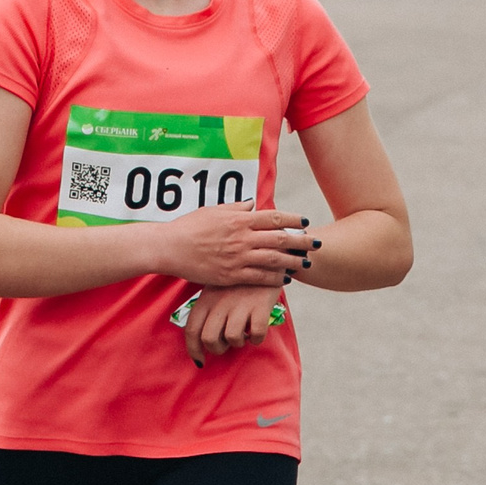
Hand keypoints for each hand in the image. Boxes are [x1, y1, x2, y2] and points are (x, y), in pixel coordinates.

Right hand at [146, 204, 313, 287]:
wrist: (169, 248)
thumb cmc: (189, 227)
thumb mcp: (213, 211)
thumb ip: (235, 208)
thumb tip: (252, 204)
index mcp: (239, 219)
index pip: (274, 218)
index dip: (293, 220)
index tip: (305, 223)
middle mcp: (242, 237)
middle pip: (281, 238)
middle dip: (302, 241)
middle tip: (316, 244)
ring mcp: (238, 257)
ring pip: (274, 259)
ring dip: (293, 261)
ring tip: (306, 263)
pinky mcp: (231, 275)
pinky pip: (260, 278)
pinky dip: (275, 279)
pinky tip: (285, 280)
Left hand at [184, 283, 286, 363]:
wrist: (265, 257)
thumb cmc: (238, 279)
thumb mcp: (216, 288)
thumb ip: (208, 309)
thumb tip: (203, 337)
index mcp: (206, 299)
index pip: (191, 330)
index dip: (193, 350)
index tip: (200, 360)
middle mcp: (220, 303)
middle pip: (209, 339)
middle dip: (218, 349)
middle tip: (227, 344)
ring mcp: (240, 304)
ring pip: (232, 338)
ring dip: (238, 343)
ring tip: (244, 334)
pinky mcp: (260, 306)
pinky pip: (256, 334)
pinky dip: (257, 339)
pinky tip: (257, 333)